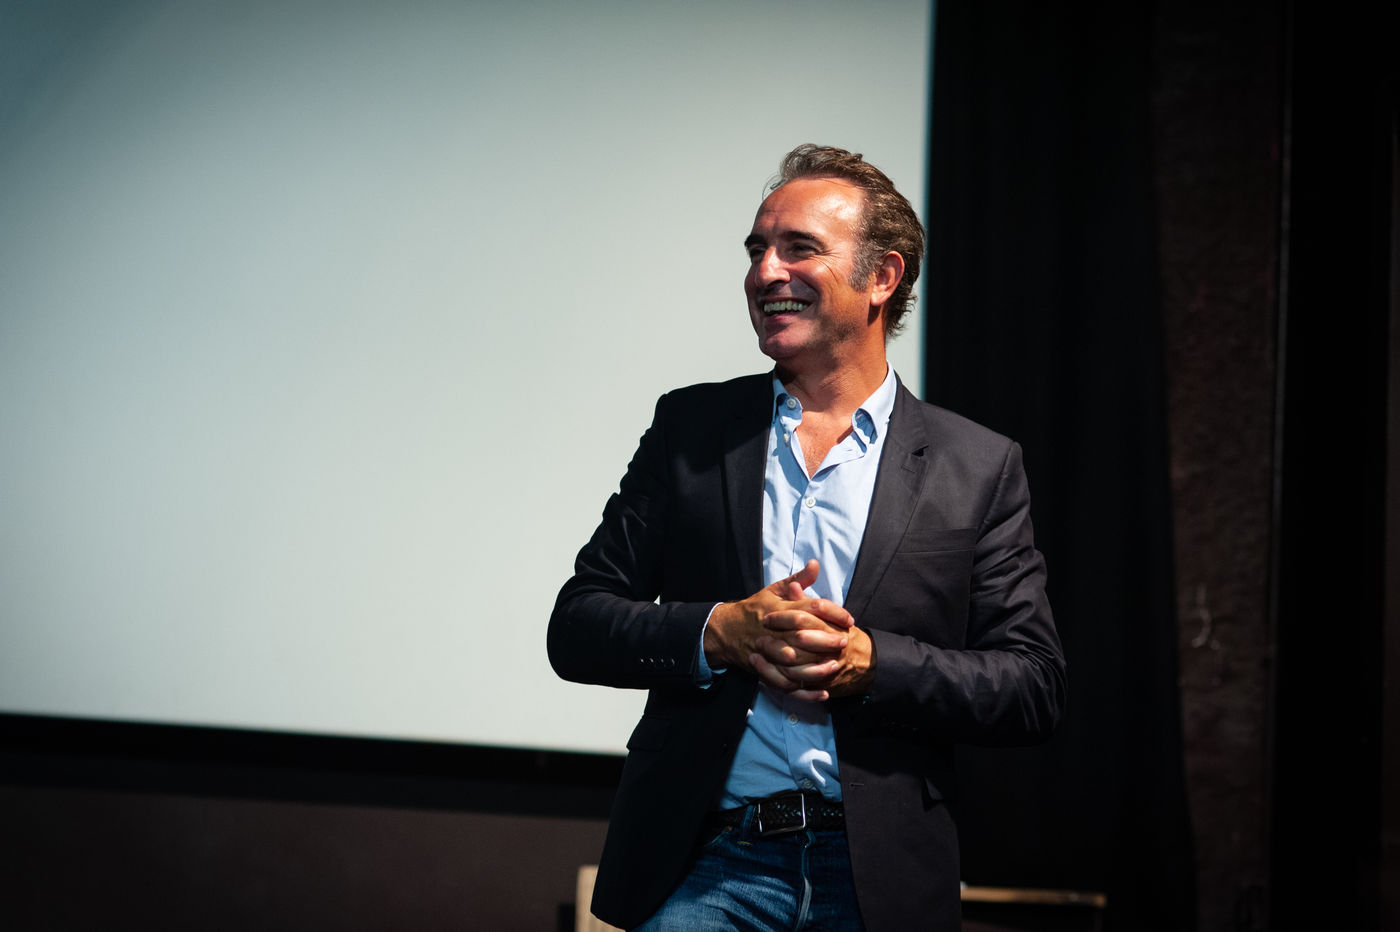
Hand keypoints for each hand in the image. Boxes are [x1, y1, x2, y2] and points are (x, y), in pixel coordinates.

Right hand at [705, 560, 871, 701]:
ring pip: (794, 663)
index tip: (849, 619)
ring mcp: (768, 652)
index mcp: (779, 609)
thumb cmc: (756, 608)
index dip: (832, 612)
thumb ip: (798, 579)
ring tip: (835, 667)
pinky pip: (785, 684)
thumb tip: (815, 564)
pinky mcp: (765, 670)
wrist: (727, 630)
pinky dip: (804, 691)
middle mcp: (774, 631)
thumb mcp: (775, 590)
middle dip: (826, 640)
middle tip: (845, 642)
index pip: (810, 608)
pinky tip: (822, 692)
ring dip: (816, 667)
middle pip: (804, 635)